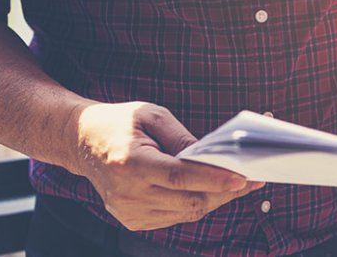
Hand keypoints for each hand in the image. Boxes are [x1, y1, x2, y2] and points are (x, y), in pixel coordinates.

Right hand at [69, 102, 264, 230]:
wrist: (81, 142)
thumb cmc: (120, 123)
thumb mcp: (152, 116)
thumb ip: (183, 138)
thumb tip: (215, 158)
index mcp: (129, 163)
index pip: (180, 177)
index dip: (214, 178)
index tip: (243, 177)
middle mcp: (126, 193)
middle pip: (188, 200)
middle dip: (225, 192)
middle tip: (255, 180)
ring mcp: (128, 211)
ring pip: (186, 213)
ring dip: (216, 199)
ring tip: (240, 184)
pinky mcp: (132, 220)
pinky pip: (175, 217)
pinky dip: (197, 204)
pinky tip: (213, 190)